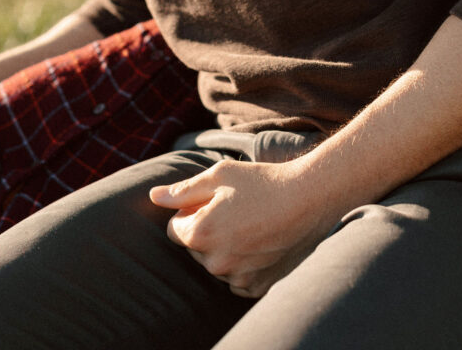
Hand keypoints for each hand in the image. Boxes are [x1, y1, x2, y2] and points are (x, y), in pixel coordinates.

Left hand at [149, 158, 336, 298]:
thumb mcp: (219, 175)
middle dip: (207, 229)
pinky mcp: (257, 287)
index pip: (174, 229)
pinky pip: (237, 278)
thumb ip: (182, 190)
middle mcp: (215, 262)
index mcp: (200, 233)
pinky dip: (243, 263)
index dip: (191, 211)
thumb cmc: (262, 182)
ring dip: (225, 248)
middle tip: (235, 209)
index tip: (214, 200)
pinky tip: (259, 242)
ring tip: (250, 224)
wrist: (308, 199)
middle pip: (194, 247)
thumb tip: (153, 196)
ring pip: (216, 263)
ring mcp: (237, 277)